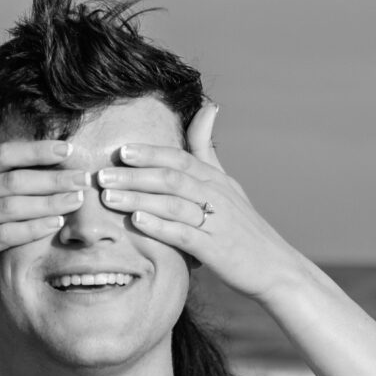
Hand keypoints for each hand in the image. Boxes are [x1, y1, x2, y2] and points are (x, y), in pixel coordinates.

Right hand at [0, 94, 86, 298]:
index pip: (3, 154)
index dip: (37, 150)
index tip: (68, 149)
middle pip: (13, 179)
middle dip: (53, 177)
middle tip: (84, 177)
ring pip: (12, 206)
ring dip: (49, 202)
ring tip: (76, 200)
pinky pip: (4, 236)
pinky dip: (32, 229)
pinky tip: (55, 224)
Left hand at [97, 102, 305, 303]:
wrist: (275, 268)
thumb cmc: (243, 228)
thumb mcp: (228, 184)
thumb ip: (207, 151)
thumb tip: (208, 107)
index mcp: (216, 180)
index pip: (180, 159)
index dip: (150, 153)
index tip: (121, 151)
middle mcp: (217, 196)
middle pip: (171, 178)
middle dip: (134, 175)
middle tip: (101, 174)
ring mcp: (216, 222)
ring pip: (173, 203)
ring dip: (138, 197)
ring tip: (108, 196)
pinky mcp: (215, 249)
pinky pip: (184, 234)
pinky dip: (159, 226)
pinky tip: (136, 221)